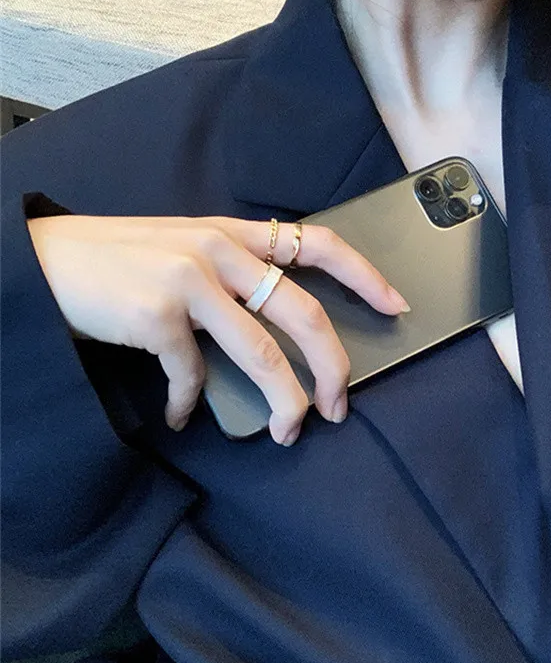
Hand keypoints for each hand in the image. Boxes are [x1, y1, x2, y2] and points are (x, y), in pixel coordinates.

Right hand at [27, 215, 408, 445]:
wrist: (42, 261)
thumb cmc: (119, 260)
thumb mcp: (183, 249)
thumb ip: (232, 276)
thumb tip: (276, 332)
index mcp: (232, 232)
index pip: (319, 244)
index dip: (364, 275)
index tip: (396, 305)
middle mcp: (219, 249)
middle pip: (303, 312)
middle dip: (332, 367)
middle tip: (340, 406)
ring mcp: (189, 280)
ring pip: (263, 353)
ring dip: (284, 401)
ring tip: (288, 431)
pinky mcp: (157, 316)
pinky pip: (193, 376)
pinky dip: (191, 404)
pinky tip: (181, 416)